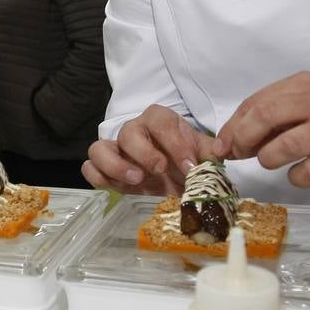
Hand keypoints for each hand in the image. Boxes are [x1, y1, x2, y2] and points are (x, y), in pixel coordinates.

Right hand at [83, 104, 213, 195]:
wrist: (176, 181)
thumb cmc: (187, 163)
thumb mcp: (204, 157)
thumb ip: (211, 154)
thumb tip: (219, 154)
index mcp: (160, 122)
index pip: (160, 121)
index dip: (174, 142)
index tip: (189, 166)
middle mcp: (134, 131)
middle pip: (128, 132)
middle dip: (144, 152)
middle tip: (160, 170)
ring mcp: (115, 150)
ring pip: (99, 147)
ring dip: (115, 164)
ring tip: (137, 180)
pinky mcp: (103, 169)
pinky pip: (89, 167)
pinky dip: (98, 176)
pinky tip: (116, 187)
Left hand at [216, 71, 309, 188]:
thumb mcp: (303, 110)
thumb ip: (266, 121)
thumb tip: (225, 145)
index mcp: (304, 85)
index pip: (256, 102)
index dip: (233, 127)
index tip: (223, 146)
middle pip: (264, 116)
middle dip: (244, 140)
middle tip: (240, 154)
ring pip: (283, 147)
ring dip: (268, 160)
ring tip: (275, 161)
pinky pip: (306, 173)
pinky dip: (296, 178)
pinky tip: (304, 172)